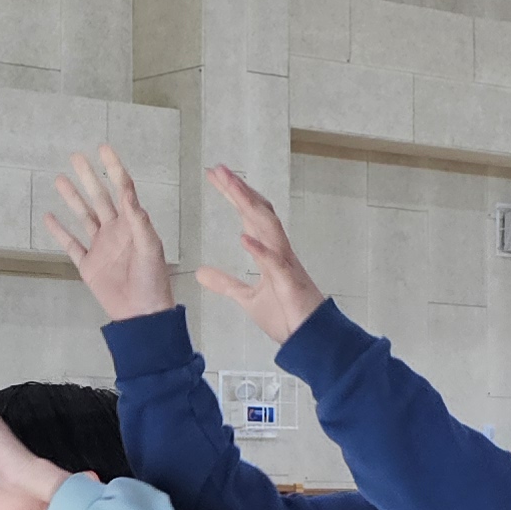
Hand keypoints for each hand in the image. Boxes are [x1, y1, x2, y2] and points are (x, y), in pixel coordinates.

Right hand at [47, 145, 177, 320]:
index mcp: (133, 225)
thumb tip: (126, 193)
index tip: (104, 150)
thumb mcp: (150, 248)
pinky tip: (50, 217)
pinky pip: (71, 245)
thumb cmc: (153, 281)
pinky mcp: (88, 265)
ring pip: (84, 217)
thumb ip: (138, 221)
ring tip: (60, 179)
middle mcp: (115, 231)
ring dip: (72, 198)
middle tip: (76, 157)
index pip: (123, 191)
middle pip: (99, 198)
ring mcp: (100, 247)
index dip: (114, 170)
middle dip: (89, 177)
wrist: (142, 314)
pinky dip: (59, 232)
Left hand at [195, 167, 328, 345]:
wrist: (310, 339)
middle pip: (259, 212)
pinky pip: (275, 263)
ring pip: (268, 227)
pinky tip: (244, 237)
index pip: (249, 216)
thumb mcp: (247, 298)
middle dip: (239, 190)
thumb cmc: (286, 316)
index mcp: (269, 252)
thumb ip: (225, 283)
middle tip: (219, 169)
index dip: (234, 195)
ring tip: (231, 187)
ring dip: (249, 206)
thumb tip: (200, 272)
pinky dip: (260, 250)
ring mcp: (285, 265)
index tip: (216, 176)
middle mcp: (279, 252)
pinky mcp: (289, 284)